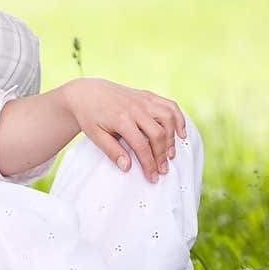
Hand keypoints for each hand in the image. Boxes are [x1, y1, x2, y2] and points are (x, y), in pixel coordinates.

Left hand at [64, 78, 186, 183]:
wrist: (87, 92)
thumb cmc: (90, 115)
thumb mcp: (95, 135)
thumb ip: (112, 151)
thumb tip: (127, 167)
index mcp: (121, 119)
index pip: (141, 145)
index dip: (149, 164)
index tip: (153, 177)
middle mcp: (135, 108)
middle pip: (157, 133)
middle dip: (162, 155)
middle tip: (163, 170)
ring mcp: (143, 100)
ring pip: (167, 118)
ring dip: (172, 138)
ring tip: (170, 154)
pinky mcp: (147, 95)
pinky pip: (169, 105)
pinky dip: (179, 118)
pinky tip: (181, 133)